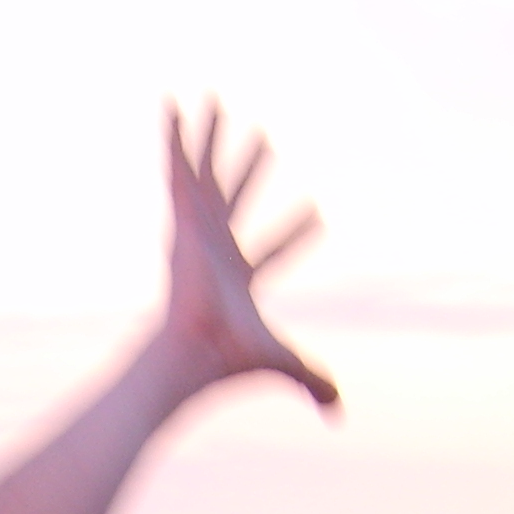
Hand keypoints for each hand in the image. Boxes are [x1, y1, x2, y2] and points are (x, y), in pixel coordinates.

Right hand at [159, 101, 339, 416]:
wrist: (193, 349)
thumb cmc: (230, 358)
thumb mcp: (284, 363)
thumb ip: (313, 381)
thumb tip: (339, 412)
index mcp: (238, 277)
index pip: (272, 251)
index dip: (297, 235)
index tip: (318, 216)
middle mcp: (214, 248)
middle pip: (236, 199)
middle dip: (250, 171)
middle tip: (265, 142)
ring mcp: (196, 230)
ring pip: (206, 172)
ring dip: (211, 137)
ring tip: (215, 100)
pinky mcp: (182, 217)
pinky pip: (178, 166)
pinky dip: (175, 135)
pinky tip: (174, 101)